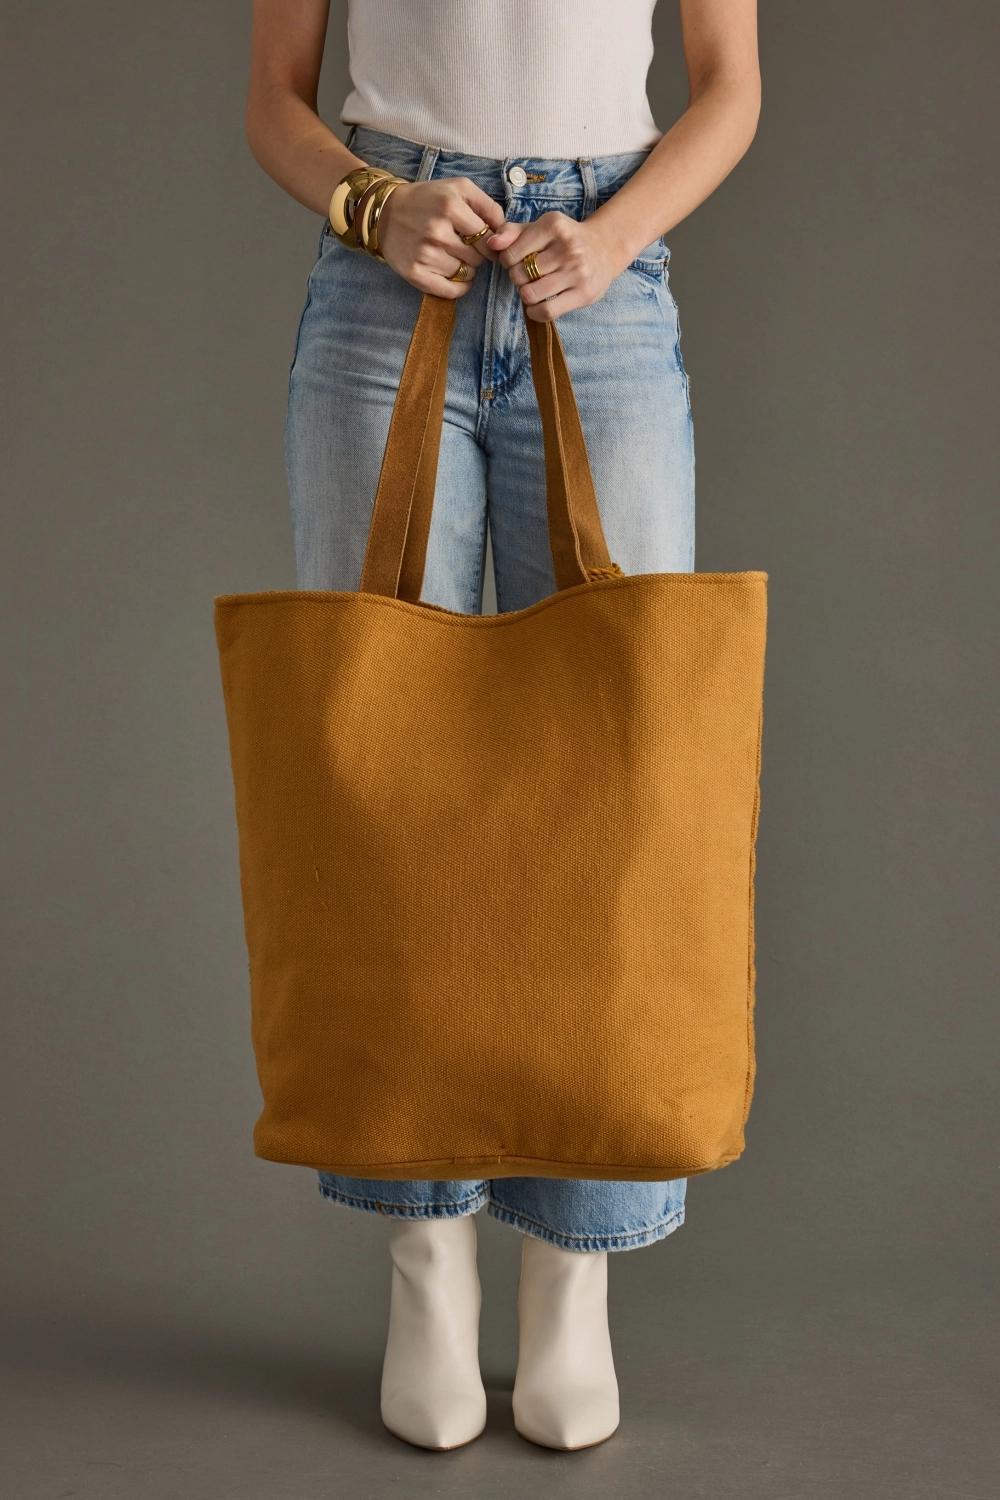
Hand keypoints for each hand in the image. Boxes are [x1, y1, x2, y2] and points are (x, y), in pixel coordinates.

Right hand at [377, 178, 508, 296]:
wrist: (385, 212)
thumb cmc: (427, 199)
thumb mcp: (458, 188)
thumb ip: (487, 205)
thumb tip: (505, 232)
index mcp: (450, 205)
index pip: (488, 237)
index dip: (491, 243)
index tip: (484, 242)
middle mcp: (437, 230)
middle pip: (479, 258)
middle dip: (477, 255)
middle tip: (465, 247)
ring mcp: (425, 254)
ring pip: (466, 274)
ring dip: (466, 269)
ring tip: (454, 256)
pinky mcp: (415, 273)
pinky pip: (451, 291)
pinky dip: (458, 287)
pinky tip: (454, 276)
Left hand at [486, 211, 629, 320]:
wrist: (605, 247)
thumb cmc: (565, 238)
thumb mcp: (540, 228)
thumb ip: (513, 233)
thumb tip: (491, 244)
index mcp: (553, 225)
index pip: (511, 254)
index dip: (507, 262)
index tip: (517, 262)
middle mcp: (567, 247)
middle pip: (520, 275)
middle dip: (518, 278)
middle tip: (527, 276)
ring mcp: (577, 271)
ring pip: (531, 294)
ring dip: (526, 295)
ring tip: (534, 288)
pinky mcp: (583, 293)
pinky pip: (547, 310)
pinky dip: (535, 312)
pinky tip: (537, 305)